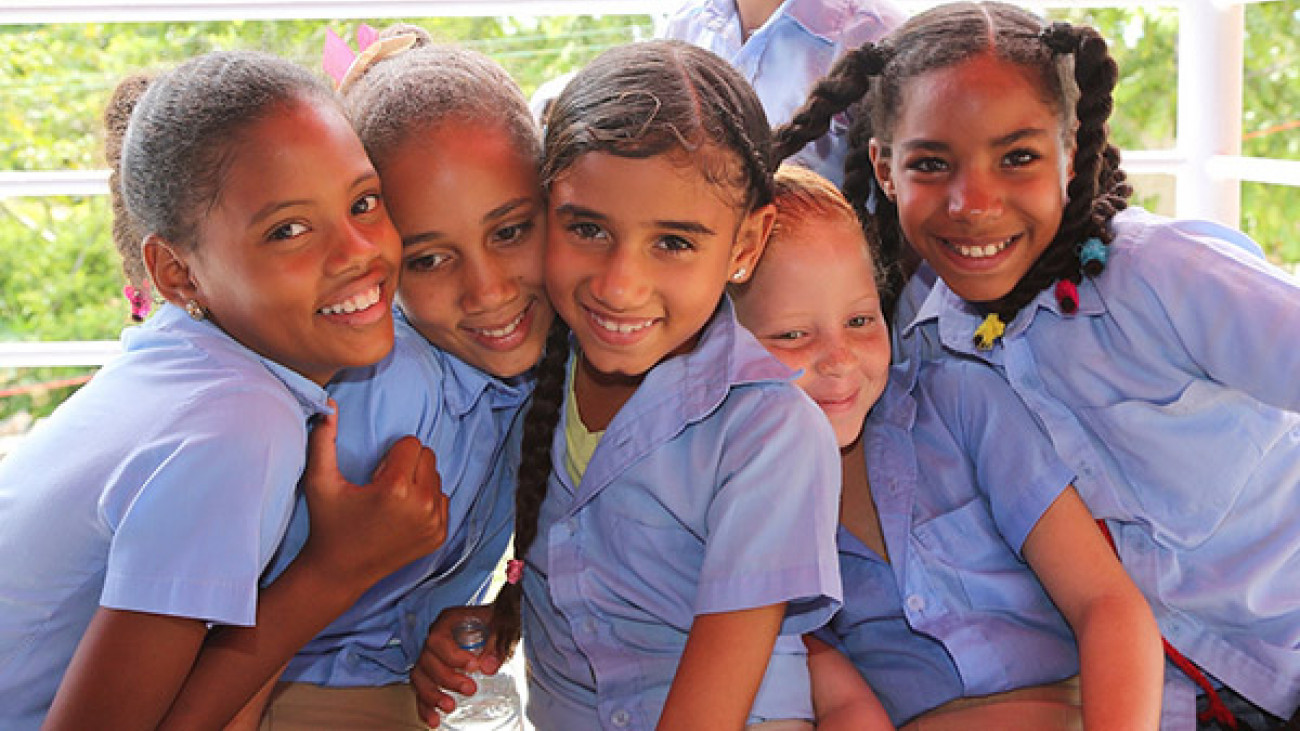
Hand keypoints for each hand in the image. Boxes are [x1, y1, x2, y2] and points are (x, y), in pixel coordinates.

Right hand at [298, 402, 448, 589]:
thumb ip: (323, 439)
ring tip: (392, 503)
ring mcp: (434, 523)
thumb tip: (328, 403)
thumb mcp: (319, 481)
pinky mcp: (440, 536)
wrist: (340, 572)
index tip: (375, 476)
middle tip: (383, 487)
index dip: (390, 455)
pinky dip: (426, 502)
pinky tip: (402, 516)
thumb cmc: (328, 523)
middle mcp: (422, 506)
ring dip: (417, 482)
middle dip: (407, 465)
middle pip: (428, 457)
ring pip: (436, 478)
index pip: (411, 443)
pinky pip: (442, 500)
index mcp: (396, 488)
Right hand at [411, 605, 500, 724]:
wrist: (497, 625)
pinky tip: (433, 720)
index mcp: (449, 622)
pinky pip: (421, 690)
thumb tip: (488, 668)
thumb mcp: (503, 627)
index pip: (438, 639)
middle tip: (470, 689)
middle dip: (447, 679)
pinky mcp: (431, 674)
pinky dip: (425, 707)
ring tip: (449, 707)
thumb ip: (498, 645)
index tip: (473, 667)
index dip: (452, 656)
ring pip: (419, 677)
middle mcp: (435, 638)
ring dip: (432, 695)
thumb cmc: (498, 622)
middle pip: (427, 660)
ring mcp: (430, 657)